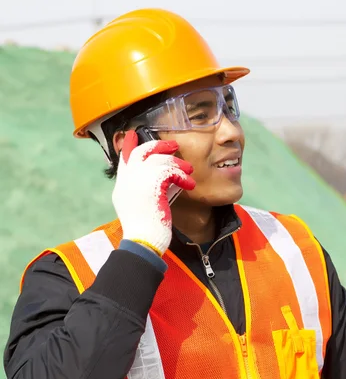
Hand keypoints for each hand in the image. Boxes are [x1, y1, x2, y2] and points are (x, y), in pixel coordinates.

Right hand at [112, 130, 195, 255]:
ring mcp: (136, 182)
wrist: (144, 243)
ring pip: (158, 160)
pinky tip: (189, 184)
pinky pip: (169, 171)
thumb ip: (152, 189)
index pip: (124, 160)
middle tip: (173, 146)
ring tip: (189, 170)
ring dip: (177, 164)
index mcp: (123, 186)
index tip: (132, 135)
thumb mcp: (147, 204)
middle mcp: (127, 181)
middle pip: (141, 152)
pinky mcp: (151, 187)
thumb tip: (168, 177)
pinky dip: (182, 176)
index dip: (130, 147)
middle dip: (158, 146)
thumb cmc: (148, 230)